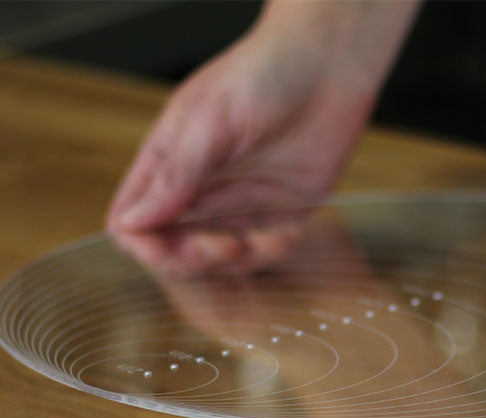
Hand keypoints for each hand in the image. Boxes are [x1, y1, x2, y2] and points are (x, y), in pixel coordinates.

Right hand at [106, 0, 417, 239]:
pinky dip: (273, 252)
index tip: (168, 245)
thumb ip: (174, 176)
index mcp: (169, 163)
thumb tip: (132, 222)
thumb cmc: (264, 76)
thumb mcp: (209, 122)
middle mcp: (202, 188)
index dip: (145, 245)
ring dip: (238, 262)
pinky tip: (286, 233)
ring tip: (257, 240)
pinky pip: (267, 252)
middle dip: (194, 260)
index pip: (134, 222)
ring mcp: (241, 203)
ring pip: (222, 260)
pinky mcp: (282, 211)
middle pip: (176, 249)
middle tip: (224, 246)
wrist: (330, 64)